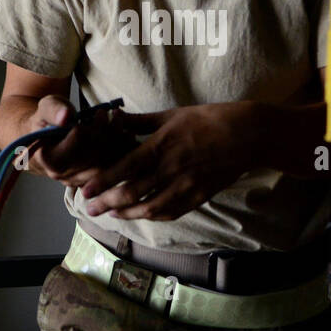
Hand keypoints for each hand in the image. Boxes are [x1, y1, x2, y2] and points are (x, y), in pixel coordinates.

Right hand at [24, 96, 137, 187]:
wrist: (46, 140)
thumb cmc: (46, 122)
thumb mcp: (45, 109)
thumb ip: (53, 110)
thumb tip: (66, 116)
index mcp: (49, 159)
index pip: (78, 145)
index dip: (93, 127)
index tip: (101, 112)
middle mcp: (64, 175)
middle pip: (95, 158)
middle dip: (110, 134)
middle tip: (116, 115)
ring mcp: (78, 181)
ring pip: (106, 167)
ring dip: (119, 143)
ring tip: (121, 122)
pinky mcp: (91, 181)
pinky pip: (112, 171)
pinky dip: (122, 153)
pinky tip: (126, 136)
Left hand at [77, 101, 262, 220]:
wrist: (246, 135)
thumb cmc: (208, 119)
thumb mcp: (172, 114)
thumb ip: (141, 121)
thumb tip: (115, 118)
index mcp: (162, 146)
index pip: (125, 168)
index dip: (102, 181)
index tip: (84, 190)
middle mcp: (171, 169)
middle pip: (132, 193)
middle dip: (107, 203)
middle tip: (89, 209)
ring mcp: (186, 186)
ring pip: (150, 208)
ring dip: (127, 214)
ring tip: (112, 215)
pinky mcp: (199, 196)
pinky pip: (171, 212)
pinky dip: (153, 216)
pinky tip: (142, 215)